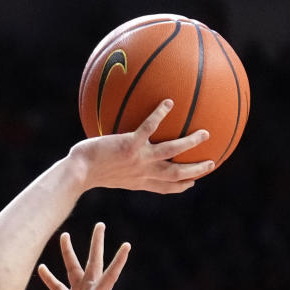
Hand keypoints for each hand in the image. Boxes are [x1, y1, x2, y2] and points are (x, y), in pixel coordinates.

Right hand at [38, 224, 126, 289]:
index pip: (110, 274)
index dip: (118, 260)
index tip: (127, 244)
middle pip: (93, 263)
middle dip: (96, 244)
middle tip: (99, 225)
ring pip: (73, 271)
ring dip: (69, 255)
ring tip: (63, 236)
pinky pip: (59, 289)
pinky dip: (51, 279)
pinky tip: (41, 269)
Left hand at [69, 99, 212, 192]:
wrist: (76, 172)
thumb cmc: (86, 171)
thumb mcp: (106, 173)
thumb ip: (119, 166)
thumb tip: (118, 156)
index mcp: (139, 181)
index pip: (165, 187)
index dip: (181, 186)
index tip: (193, 182)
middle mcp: (143, 173)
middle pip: (177, 174)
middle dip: (196, 170)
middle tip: (212, 162)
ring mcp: (138, 159)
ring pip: (172, 152)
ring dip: (190, 143)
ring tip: (205, 133)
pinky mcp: (130, 146)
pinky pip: (149, 127)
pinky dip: (159, 115)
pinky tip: (168, 102)